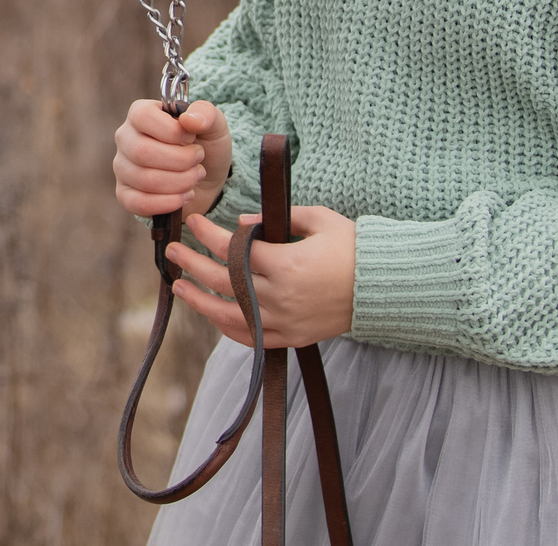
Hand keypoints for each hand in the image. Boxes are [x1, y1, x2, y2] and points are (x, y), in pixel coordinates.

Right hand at [113, 98, 230, 218]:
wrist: (208, 179)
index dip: (173, 132)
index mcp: (140, 113)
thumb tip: (189, 119)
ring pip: (144, 180)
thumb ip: (206, 114)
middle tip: (199, 160)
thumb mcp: (215, 125)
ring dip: (180, 182)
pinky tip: (185, 196)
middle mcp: (125, 138)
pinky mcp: (125, 194)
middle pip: (142, 152)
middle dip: (181, 161)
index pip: (144, 117)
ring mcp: (122, 167)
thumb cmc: (206, 145)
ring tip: (195, 176)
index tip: (192, 138)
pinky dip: (168, 203)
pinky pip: (138, 203)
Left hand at [167, 205, 356, 348]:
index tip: (193, 222)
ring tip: (180, 286)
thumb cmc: (352, 247)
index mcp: (286, 263)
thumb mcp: (319, 220)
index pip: (234, 249)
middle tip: (173, 251)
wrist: (384, 287)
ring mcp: (284, 320)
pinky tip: (213, 315)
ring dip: (200, 301)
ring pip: (230, 315)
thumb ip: (279, 218)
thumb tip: (242, 223)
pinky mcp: (292, 337)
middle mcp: (280, 295)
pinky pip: (251, 338)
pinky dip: (229, 328)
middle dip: (193, 264)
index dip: (209, 234)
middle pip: (223, 281)